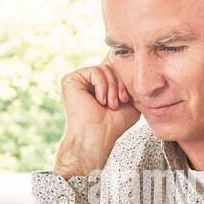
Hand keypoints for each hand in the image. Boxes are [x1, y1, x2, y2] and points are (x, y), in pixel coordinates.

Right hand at [53, 58, 140, 178]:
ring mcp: (78, 81)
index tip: (125, 100)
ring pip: (104, 68)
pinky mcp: (70, 80)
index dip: (123, 82)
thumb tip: (133, 67)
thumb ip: (129, 87)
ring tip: (109, 104)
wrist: (98, 136)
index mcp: (98, 87)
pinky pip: (95, 70)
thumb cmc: (113, 125)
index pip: (115, 72)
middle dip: (119, 85)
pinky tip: (99, 100)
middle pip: (111, 68)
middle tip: (117, 103)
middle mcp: (87, 83)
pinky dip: (102, 85)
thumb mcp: (128, 102)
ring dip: (112, 88)